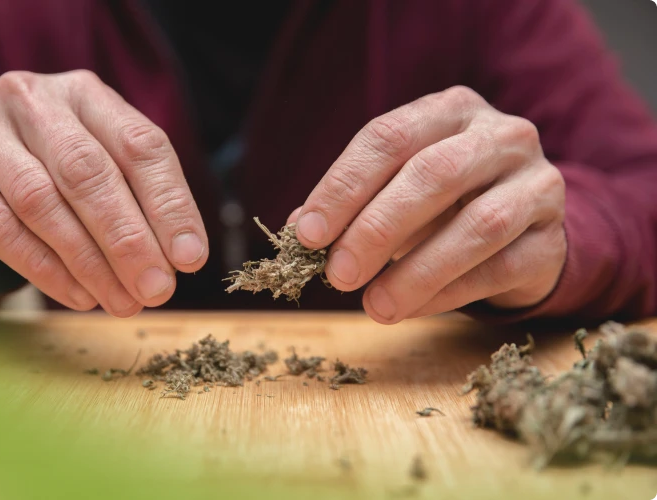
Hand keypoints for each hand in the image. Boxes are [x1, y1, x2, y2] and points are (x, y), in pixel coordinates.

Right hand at [0, 70, 207, 315]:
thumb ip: (142, 206)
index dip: (170, 206)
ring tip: (122, 302)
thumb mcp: (103, 176)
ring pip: (43, 202)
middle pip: (90, 172)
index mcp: (85, 93)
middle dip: (130, 239)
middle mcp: (32, 99)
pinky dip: (46, 269)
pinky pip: (1, 227)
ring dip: (90, 262)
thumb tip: (184, 258)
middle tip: (157, 290)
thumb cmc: (52, 180)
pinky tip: (79, 296)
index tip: (191, 260)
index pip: (140, 145)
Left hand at [292, 86, 566, 323]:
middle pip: (434, 175)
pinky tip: (410, 308)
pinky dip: (448, 293)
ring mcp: (538, 184)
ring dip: (416, 271)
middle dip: (377, 229)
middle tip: (338, 275)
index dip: (343, 187)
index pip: (388, 137)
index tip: (309, 235)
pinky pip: (500, 269)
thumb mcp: (395, 187)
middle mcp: (501, 136)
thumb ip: (353, 202)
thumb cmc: (443, 201)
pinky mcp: (553, 238)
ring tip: (373, 306)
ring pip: (479, 226)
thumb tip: (301, 230)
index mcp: (450, 109)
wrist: (521, 224)